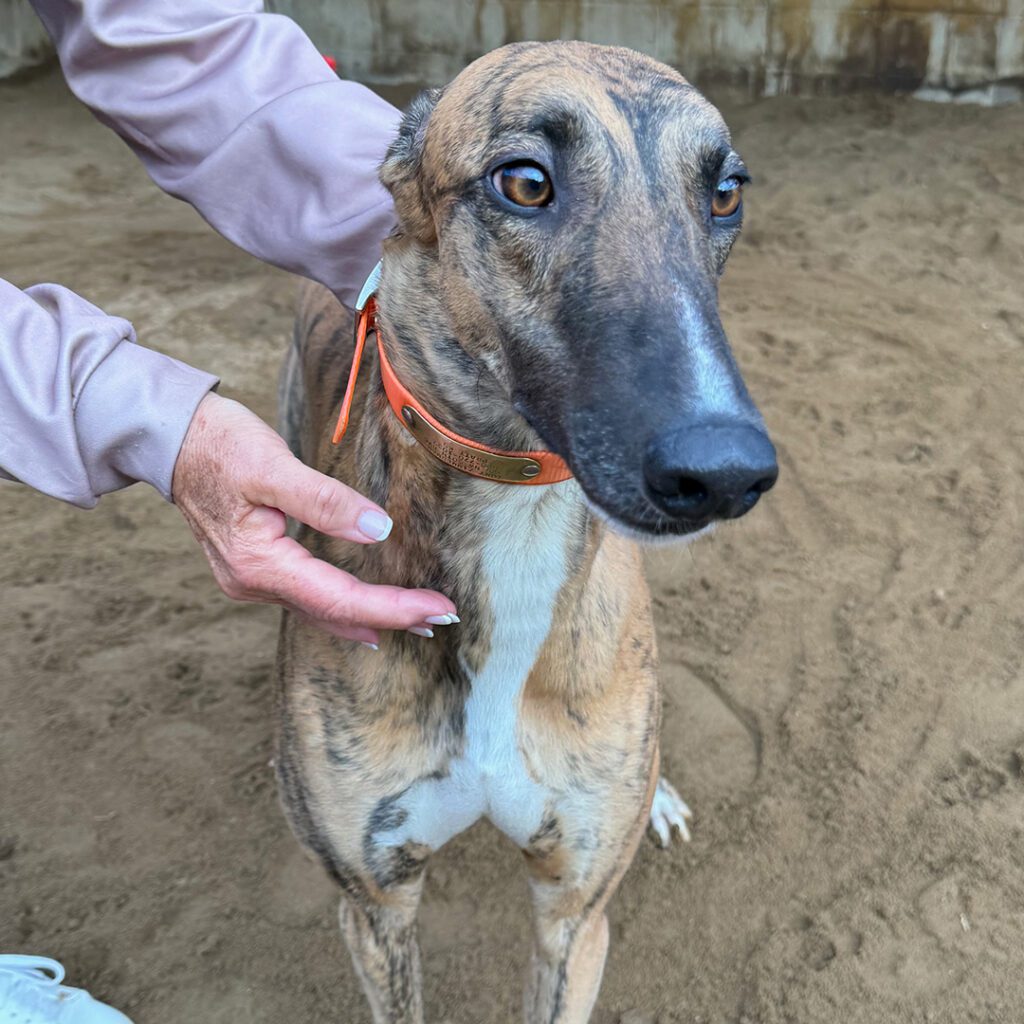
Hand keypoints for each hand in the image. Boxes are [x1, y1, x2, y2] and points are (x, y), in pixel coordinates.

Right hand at [171, 392, 456, 645]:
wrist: (172, 439)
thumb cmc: (219, 445)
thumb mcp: (273, 466)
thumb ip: (325, 501)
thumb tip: (378, 531)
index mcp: (258, 563)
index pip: (339, 597)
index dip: (393, 607)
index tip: (438, 608)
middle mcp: (252, 583)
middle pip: (334, 612)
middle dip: (391, 618)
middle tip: (442, 619)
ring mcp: (250, 580)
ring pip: (320, 611)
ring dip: (369, 617)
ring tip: (416, 622)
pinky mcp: (253, 568)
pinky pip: (306, 599)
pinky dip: (341, 607)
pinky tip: (363, 614)